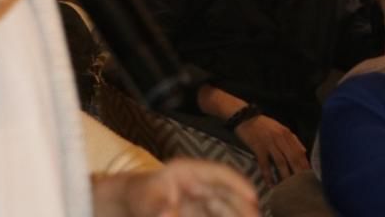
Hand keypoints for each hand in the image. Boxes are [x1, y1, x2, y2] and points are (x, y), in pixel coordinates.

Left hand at [93, 159, 258, 216]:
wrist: (131, 202)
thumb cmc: (138, 196)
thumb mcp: (146, 201)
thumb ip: (159, 208)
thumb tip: (169, 216)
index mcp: (188, 172)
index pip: (219, 173)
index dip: (238, 184)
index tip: (252, 196)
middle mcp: (199, 184)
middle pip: (228, 194)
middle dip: (244, 207)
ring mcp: (201, 199)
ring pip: (226, 208)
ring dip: (238, 214)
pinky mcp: (200, 212)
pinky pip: (217, 215)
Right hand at [233, 115, 309, 185]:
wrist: (244, 117)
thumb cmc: (263, 124)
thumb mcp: (280, 127)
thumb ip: (292, 138)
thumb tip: (304, 151)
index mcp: (286, 133)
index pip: (299, 151)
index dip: (305, 164)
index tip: (309, 175)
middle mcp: (279, 138)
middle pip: (292, 157)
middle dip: (298, 172)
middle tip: (302, 184)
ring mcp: (269, 143)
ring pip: (281, 162)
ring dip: (285, 175)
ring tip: (288, 187)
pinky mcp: (258, 148)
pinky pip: (265, 164)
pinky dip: (268, 175)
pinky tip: (270, 184)